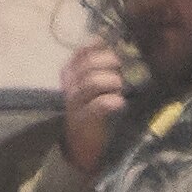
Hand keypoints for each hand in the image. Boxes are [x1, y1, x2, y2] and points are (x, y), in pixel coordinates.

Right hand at [61, 38, 130, 173]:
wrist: (80, 144)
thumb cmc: (91, 109)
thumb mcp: (93, 86)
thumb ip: (101, 67)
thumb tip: (121, 47)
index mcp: (71, 73)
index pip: (82, 52)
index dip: (99, 47)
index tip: (114, 50)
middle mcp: (70, 85)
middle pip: (88, 64)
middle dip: (108, 62)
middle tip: (121, 69)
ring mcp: (75, 103)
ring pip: (91, 82)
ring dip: (110, 81)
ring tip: (120, 86)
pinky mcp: (84, 119)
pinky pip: (97, 106)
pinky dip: (111, 101)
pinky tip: (119, 102)